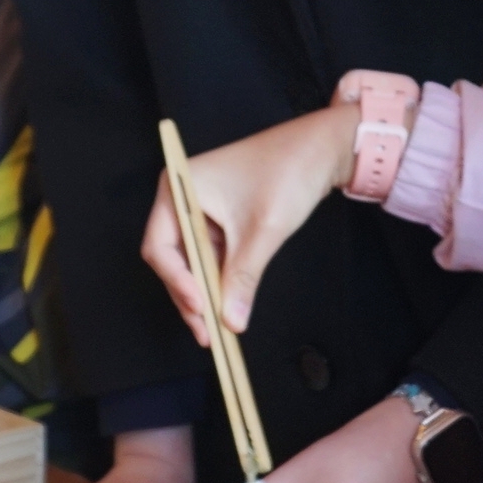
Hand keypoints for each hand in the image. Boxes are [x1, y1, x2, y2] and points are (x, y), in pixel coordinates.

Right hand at [142, 105, 356, 342]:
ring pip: (193, 261)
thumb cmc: (288, 174)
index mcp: (179, 187)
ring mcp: (201, 207)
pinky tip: (228, 304)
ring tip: (217, 329)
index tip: (201, 309)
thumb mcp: (262, 231)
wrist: (323, 149)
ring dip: (205, 292)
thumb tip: (231, 322)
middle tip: (207, 333)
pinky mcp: (221, 217)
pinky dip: (219, 279)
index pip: (160, 246)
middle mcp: (182, 196)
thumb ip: (242, 278)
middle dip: (190, 295)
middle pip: (172, 258)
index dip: (177, 282)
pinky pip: (212, 254)